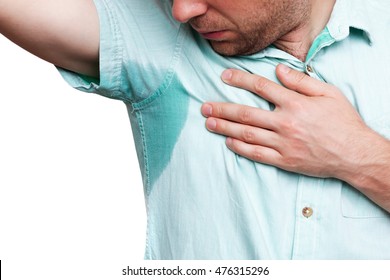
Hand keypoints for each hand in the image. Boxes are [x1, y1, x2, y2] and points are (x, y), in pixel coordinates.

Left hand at [201, 64, 374, 179]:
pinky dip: (240, 148)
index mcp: (295, 103)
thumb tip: (278, 70)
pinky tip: (227, 142)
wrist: (354, 154)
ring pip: (246, 133)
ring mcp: (283, 143)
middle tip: (204, 106)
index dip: (240, 80)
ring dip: (225, 127)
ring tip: (208, 122)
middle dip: (222, 108)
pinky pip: (256, 154)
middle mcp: (285, 123)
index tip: (224, 77)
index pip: (261, 87)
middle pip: (246, 113)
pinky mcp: (284, 160)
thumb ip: (301, 81)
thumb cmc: (343, 122)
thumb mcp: (329, 93)